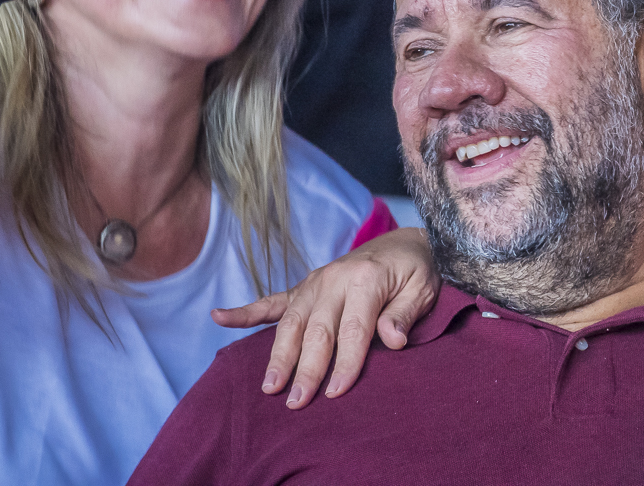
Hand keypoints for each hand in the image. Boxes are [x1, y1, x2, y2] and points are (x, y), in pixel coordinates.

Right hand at [211, 228, 440, 408]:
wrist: (405, 241)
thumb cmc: (417, 270)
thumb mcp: (424, 289)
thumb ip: (405, 314)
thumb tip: (392, 340)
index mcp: (366, 279)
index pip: (353, 330)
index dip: (345, 363)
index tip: (336, 392)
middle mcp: (335, 278)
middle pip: (317, 330)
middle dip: (306, 368)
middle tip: (295, 402)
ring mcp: (315, 281)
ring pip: (292, 322)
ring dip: (279, 355)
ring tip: (270, 386)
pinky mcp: (305, 286)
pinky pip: (273, 301)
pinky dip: (246, 311)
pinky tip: (219, 317)